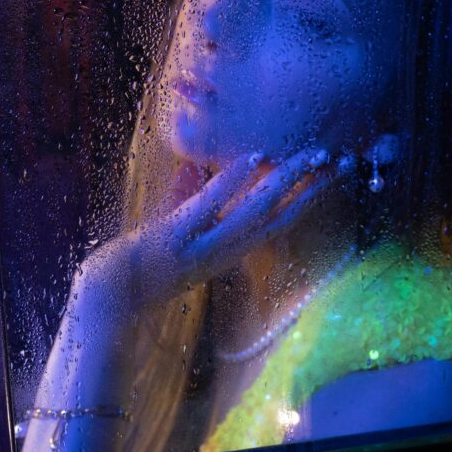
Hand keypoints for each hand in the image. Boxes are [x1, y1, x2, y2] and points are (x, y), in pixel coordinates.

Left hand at [74, 147, 338, 312]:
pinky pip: (210, 206)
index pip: (278, 222)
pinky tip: (254, 157)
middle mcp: (223, 252)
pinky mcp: (175, 236)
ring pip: (253, 211)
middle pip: (278, 216)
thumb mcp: (173, 233)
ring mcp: (201, 245)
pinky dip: (233, 181)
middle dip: (312, 187)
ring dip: (284, 181)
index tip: (335, 175)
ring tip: (312, 155)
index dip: (309, 199)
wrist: (109, 297)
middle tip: (342, 160)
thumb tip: (198, 170)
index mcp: (227, 252)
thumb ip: (187, 202)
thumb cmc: (140, 266)